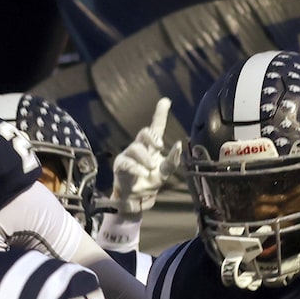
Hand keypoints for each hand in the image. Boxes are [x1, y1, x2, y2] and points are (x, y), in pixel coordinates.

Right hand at [107, 98, 173, 221]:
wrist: (138, 198)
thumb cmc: (151, 181)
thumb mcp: (166, 172)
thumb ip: (173, 160)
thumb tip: (178, 145)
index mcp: (152, 146)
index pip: (156, 127)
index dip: (160, 113)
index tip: (165, 101)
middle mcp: (140, 147)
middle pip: (145, 132)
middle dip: (152, 137)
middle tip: (160, 147)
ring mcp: (129, 154)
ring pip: (136, 148)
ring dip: (145, 158)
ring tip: (150, 169)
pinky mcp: (120, 164)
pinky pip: (127, 161)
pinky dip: (136, 167)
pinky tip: (142, 172)